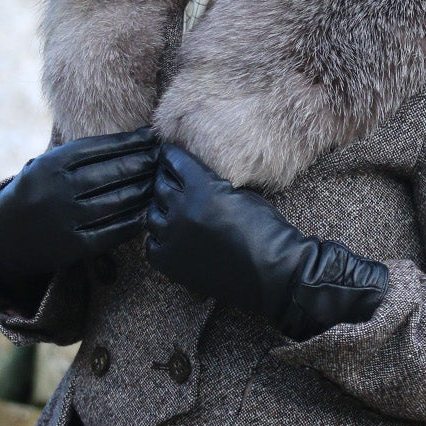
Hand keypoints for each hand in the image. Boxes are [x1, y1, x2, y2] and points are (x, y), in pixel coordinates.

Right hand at [0, 128, 158, 306]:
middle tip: (162, 157)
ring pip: (116, 201)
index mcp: (51, 165)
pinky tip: (147, 212)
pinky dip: (132, 222)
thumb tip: (129, 136)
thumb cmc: (36, 192)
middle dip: (142, 163)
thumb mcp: (45, 165)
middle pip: (112, 173)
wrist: (4, 237)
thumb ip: (77, 153)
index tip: (151, 136)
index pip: (99, 148)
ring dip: (143, 190)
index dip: (129, 141)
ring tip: (159, 181)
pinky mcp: (72, 247)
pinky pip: (111, 232)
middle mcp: (57, 190)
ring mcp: (65, 219)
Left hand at [145, 143, 388, 340]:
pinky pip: (152, 245)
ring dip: (161, 209)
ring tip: (170, 209)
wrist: (273, 273)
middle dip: (165, 180)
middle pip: (160, 186)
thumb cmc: (267, 230)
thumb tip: (195, 180)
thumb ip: (214, 185)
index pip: (175, 161)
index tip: (167, 153)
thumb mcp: (242, 194)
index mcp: (201, 188)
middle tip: (169, 179)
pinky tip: (170, 236)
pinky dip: (159, 238)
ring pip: (153, 215)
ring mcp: (173, 238)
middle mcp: (182, 210)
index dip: (170, 155)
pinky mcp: (171, 263)